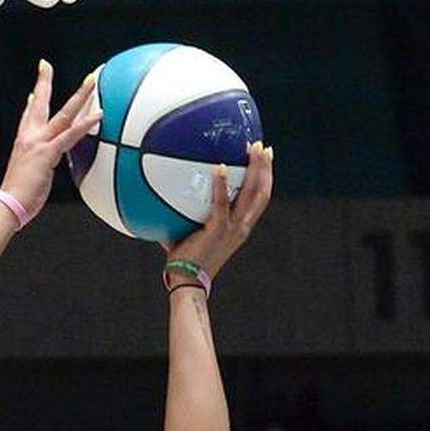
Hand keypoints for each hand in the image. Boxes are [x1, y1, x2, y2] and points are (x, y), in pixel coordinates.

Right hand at [0, 61, 99, 222]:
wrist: (8, 206)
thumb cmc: (17, 199)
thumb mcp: (25, 176)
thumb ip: (35, 165)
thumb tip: (41, 166)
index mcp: (22, 143)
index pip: (28, 116)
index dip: (32, 101)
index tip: (36, 91)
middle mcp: (29, 137)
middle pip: (39, 103)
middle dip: (43, 82)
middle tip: (45, 65)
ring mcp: (39, 143)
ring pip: (63, 114)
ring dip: (79, 96)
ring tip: (91, 81)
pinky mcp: (48, 153)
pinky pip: (70, 135)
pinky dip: (85, 125)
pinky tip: (98, 115)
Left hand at [163, 143, 273, 278]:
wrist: (188, 282)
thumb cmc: (186, 262)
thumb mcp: (190, 235)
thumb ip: (183, 216)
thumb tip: (163, 197)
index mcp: (239, 229)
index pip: (259, 201)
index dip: (265, 180)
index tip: (265, 160)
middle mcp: (241, 228)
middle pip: (262, 193)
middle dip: (266, 169)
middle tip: (263, 147)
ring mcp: (233, 229)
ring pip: (252, 194)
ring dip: (255, 170)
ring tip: (254, 149)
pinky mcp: (218, 230)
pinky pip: (222, 202)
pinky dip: (221, 184)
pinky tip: (219, 165)